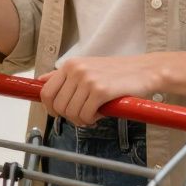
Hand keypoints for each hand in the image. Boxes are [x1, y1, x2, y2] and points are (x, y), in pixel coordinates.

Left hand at [39, 55, 160, 126]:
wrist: (145, 70)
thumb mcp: (87, 67)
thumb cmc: (117, 72)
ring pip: (71, 113)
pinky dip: (92, 120)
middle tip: (83, 115)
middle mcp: (76, 70)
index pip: (46, 92)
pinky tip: (101, 113)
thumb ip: (63, 75)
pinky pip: (86, 115)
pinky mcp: (100, 90)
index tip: (59, 114)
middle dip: (69, 116)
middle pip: (58, 106)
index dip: (51, 108)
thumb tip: (40, 80)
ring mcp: (87, 79)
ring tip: (95, 113)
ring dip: (82, 119)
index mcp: (70, 64)